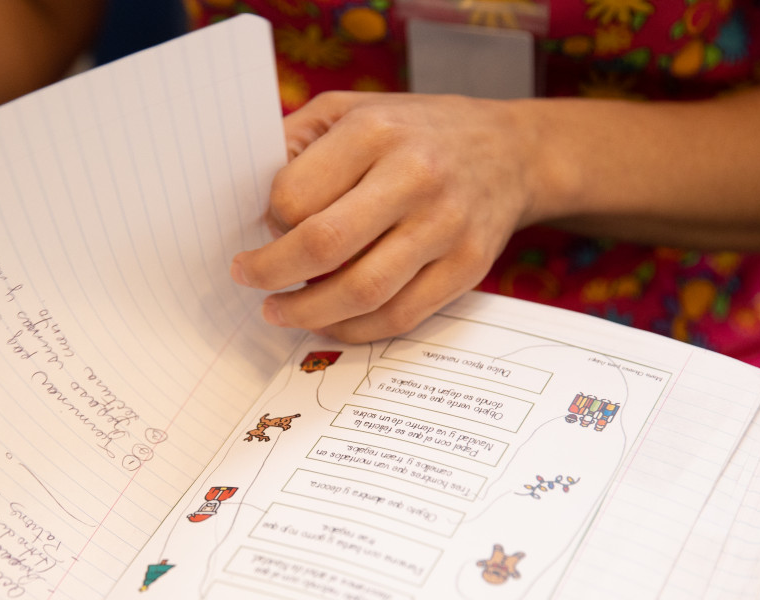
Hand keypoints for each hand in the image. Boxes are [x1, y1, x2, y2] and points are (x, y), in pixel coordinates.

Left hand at [231, 91, 542, 342]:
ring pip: (362, 292)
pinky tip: (328, 322)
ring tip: (280, 311)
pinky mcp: (468, 268)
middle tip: (249, 280)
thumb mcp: (351, 110)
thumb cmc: (413, 133)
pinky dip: (353, 330)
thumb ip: (295, 144)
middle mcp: (416, 177)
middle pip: (324, 246)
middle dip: (272, 273)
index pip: (296, 195)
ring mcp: (446, 227)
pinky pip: (400, 317)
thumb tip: (250, 204)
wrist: (510, 151)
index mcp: (376, 132)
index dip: (268, 222)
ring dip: (307, 313)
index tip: (260, 230)